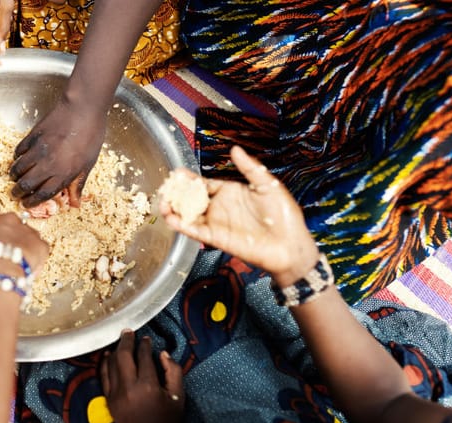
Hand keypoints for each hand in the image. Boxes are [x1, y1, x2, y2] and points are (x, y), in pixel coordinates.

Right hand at [0, 213, 48, 273]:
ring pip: (30, 237)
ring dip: (27, 248)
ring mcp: (27, 230)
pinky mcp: (41, 244)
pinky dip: (38, 259)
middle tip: (10, 255)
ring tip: (19, 265)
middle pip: (16, 227)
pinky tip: (29, 270)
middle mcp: (10, 220)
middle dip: (15, 239)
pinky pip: (41, 250)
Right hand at [9, 100, 105, 207]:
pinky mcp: (32, 136)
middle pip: (26, 184)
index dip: (32, 202)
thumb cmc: (91, 135)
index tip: (26, 204)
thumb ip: (78, 183)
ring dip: (15, 175)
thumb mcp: (89, 163)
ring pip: (18, 168)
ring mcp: (38, 150)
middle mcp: (48, 164)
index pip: (42, 194)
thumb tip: (75, 204)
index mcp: (63, 174)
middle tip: (16, 193)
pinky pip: (19, 151)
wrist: (83, 109)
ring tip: (15, 177)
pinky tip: (19, 158)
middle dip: (18, 192)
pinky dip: (17, 157)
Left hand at [100, 331, 184, 422]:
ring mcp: (116, 395)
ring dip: (115, 351)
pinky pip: (103, 377)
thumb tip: (163, 354)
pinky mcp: (109, 401)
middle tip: (129, 332)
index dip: (145, 345)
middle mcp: (129, 389)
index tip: (147, 339)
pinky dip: (104, 364)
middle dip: (126, 341)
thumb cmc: (167, 420)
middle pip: (123, 356)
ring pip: (110, 364)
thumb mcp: (178, 396)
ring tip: (121, 342)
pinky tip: (108, 356)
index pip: (143, 357)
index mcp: (148, 387)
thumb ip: (174, 372)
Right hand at [160, 146, 318, 285]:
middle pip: (191, 199)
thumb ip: (249, 167)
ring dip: (174, 210)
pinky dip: (181, 225)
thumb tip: (234, 148)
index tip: (176, 173)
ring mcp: (216, 222)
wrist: (290, 244)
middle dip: (176, 194)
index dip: (189, 179)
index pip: (204, 184)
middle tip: (165, 188)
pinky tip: (171, 218)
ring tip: (162, 203)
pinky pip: (195, 230)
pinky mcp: (216, 238)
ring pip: (188, 215)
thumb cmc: (283, 215)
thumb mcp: (267, 184)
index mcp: (230, 192)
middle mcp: (219, 207)